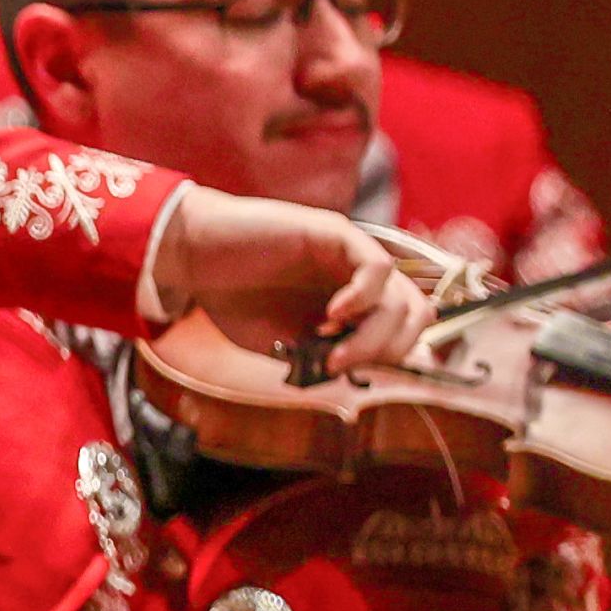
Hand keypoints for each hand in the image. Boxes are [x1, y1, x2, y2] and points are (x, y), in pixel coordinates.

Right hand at [151, 189, 433, 376]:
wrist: (195, 258)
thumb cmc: (233, 299)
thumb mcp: (282, 344)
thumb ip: (321, 356)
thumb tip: (358, 375)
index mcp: (355, 305)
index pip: (404, 332)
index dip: (385, 360)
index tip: (341, 371)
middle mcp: (362, 278)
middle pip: (415, 317)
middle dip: (385, 350)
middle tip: (338, 363)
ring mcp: (353, 255)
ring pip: (403, 299)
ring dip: (370, 335)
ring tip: (326, 344)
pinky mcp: (337, 234)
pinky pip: (377, 269)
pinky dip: (361, 300)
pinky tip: (330, 315)